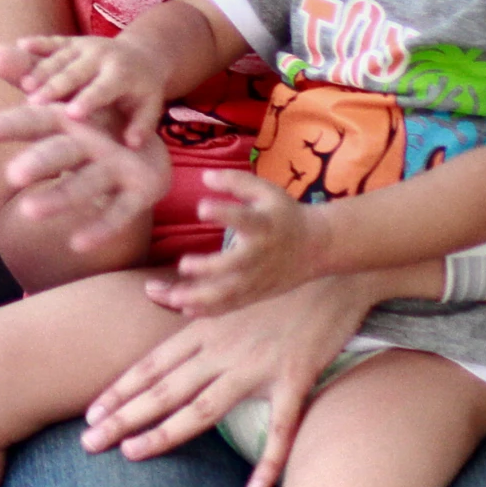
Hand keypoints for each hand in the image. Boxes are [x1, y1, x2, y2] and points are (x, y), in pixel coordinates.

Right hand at [0, 34, 169, 147]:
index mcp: (122, 74)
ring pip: (60, 58)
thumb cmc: (143, 90)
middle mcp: (102, 56)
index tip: (71, 115)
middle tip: (34, 104)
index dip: (88, 101)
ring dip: (41, 71)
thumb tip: (131, 144)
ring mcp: (86, 45)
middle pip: (75, 73)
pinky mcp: (73, 40)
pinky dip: (37, 42)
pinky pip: (53, 40)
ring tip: (26, 88)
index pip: (103, 89)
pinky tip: (20, 44)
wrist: (143, 54)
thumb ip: (142, 126)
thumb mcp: (151, 107)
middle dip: (54, 87)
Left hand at [0, 97, 171, 256]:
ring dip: (60, 197)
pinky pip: (119, 213)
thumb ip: (27, 83)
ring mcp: (118, 166)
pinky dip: (100, 228)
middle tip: (11, 175)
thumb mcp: (58, 112)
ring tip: (29, 211)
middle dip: (40, 161)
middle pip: (63, 150)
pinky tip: (76, 244)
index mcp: (70, 122)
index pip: (36, 121)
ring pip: (87, 183)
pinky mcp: (139, 191)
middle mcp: (94, 141)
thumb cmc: (90, 129)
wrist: (149, 145)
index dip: (10, 125)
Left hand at [83, 271, 380, 486]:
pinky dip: (270, 461)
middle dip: (125, 416)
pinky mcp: (295, 378)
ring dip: (166, 433)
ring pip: (203, 406)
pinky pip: (281, 428)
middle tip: (89, 441)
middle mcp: (222, 349)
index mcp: (204, 328)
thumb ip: (187, 299)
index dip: (120, 390)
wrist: (331, 269)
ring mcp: (257, 366)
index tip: (91, 413)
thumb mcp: (227, 288)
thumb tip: (149, 291)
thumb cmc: (277, 282)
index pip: (153, 365)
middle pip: (165, 389)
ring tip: (132, 454)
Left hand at [160, 170, 329, 317]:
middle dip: (208, 268)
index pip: (243, 218)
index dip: (223, 213)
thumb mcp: (265, 191)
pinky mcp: (255, 294)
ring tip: (169, 296)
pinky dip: (207, 310)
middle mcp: (259, 255)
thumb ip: (235, 181)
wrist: (316, 246)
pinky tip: (182, 308)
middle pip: (233, 266)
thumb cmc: (283, 214)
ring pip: (227, 293)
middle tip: (182, 265)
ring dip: (198, 297)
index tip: (201, 208)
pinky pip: (229, 305)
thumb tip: (204, 176)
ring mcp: (257, 279)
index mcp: (262, 225)